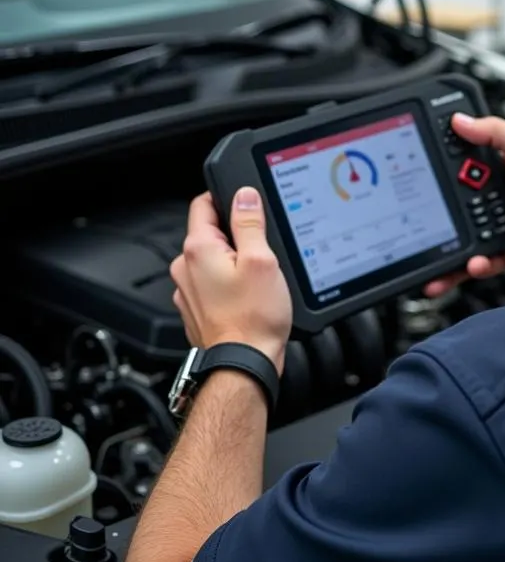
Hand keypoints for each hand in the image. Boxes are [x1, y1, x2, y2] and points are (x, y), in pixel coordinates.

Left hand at [170, 188, 291, 374]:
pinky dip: (228, 285)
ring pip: (212, 260)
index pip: (203, 204)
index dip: (227, 198)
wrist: (243, 365)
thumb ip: (250, 223)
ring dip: (232, 262)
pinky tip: (248, 297)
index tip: (247, 205)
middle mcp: (185, 268)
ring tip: (257, 279)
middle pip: (210, 233)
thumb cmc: (253, 319)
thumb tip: (245, 196)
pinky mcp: (196, 310)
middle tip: (262, 250)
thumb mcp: (262, 260)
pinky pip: (211, 284)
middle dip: (235, 236)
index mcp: (198, 249)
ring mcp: (187, 291)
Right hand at [425, 114, 504, 296]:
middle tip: (424, 217)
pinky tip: (472, 263)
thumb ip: (495, 130)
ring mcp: (502, 223)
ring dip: (448, 246)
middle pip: (456, 204)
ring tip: (435, 250)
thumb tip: (460, 119)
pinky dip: (474, 266)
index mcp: (500, 166)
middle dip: (437, 212)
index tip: (420, 175)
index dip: (440, 170)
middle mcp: (498, 195)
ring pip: (464, 235)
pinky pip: (484, 261)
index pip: (460, 165)